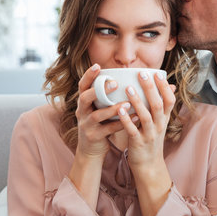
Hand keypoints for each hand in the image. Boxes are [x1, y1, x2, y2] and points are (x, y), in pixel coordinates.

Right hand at [69, 63, 129, 208]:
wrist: (91, 151)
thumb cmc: (100, 125)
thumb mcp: (99, 109)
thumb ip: (107, 97)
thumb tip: (127, 79)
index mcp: (84, 103)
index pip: (82, 86)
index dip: (88, 75)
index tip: (97, 65)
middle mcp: (82, 112)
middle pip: (85, 98)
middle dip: (99, 90)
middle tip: (115, 83)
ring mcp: (86, 125)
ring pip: (97, 115)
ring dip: (112, 109)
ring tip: (128, 104)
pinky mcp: (93, 137)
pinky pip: (107, 130)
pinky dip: (121, 124)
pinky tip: (134, 118)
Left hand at [118, 70, 174, 168]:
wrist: (148, 166)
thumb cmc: (150, 139)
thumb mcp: (159, 123)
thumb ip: (160, 106)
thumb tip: (168, 86)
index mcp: (164, 119)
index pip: (170, 100)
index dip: (164, 87)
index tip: (157, 73)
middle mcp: (159, 126)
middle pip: (158, 105)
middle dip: (151, 89)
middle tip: (142, 74)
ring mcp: (149, 135)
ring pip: (146, 117)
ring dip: (138, 102)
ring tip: (129, 88)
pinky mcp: (138, 143)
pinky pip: (133, 130)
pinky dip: (127, 120)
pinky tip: (120, 110)